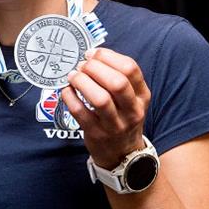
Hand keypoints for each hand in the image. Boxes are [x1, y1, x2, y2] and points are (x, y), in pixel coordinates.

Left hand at [61, 47, 150, 168]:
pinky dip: (70, 98)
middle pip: (117, 83)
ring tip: (73, 76)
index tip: (92, 54)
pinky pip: (81, 112)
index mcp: (141, 95)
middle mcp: (132, 110)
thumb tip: (90, 55)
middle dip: (94, 68)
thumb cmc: (122, 117)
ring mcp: (115, 125)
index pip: (130, 68)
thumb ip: (116, 76)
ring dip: (82, 82)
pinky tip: (67, 91)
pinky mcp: (96, 134)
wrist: (122, 154)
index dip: (108, 56)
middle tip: (81, 66)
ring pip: (100, 99)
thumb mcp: (130, 98)